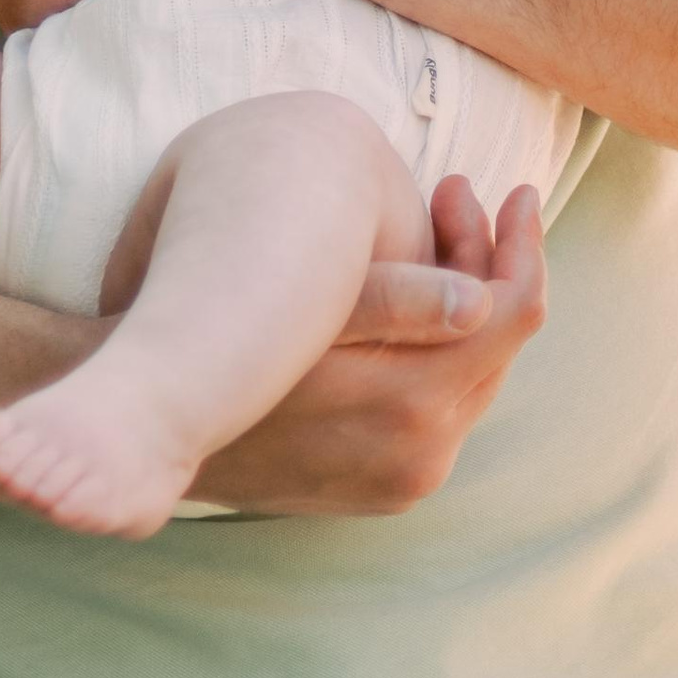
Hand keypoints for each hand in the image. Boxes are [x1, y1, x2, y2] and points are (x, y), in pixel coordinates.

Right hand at [190, 178, 547, 512]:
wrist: (154, 425)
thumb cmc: (223, 342)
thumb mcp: (305, 310)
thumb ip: (396, 303)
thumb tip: (483, 297)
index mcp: (411, 404)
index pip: (514, 316)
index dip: (523, 245)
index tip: (517, 191)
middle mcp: (422, 455)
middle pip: (501, 343)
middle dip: (491, 261)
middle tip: (453, 192)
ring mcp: (406, 477)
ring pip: (474, 372)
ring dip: (469, 302)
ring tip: (434, 229)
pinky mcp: (387, 485)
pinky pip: (442, 407)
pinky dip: (441, 349)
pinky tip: (413, 301)